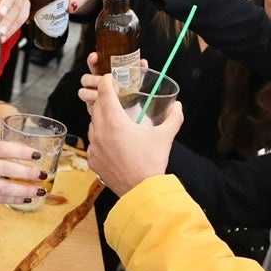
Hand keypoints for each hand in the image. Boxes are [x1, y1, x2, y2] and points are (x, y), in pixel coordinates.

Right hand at [0, 140, 48, 204]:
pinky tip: (26, 198)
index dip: (22, 151)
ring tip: (39, 191)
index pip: (3, 148)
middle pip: (6, 169)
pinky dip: (14, 199)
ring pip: (4, 188)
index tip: (37, 154)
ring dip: (24, 190)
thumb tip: (25, 155)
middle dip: (27, 173)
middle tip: (43, 174)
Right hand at [77, 51, 147, 114]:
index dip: (93, 60)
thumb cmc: (130, 95)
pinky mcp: (93, 108)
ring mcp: (92, 96)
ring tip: (100, 95)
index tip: (95, 57)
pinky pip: (88, 106)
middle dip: (92, 79)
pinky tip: (100, 104)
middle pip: (85, 78)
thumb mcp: (134, 81)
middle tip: (101, 81)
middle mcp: (96, 85)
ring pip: (83, 92)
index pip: (94, 64)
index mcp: (104, 75)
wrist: (130, 113)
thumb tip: (142, 62)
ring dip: (91, 92)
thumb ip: (138, 71)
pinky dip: (92, 104)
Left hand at [88, 74, 181, 195]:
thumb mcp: (165, 137)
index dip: (108, 82)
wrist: (141, 191)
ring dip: (102, 118)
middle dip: (105, 99)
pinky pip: (93, 142)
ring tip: (115, 120)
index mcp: (114, 121)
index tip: (113, 79)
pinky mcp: (92, 159)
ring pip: (93, 124)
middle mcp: (100, 131)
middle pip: (96, 106)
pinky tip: (113, 142)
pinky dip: (100, 138)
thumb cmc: (151, 162)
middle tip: (116, 98)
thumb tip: (178, 106)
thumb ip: (173, 118)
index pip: (105, 92)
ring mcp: (94, 146)